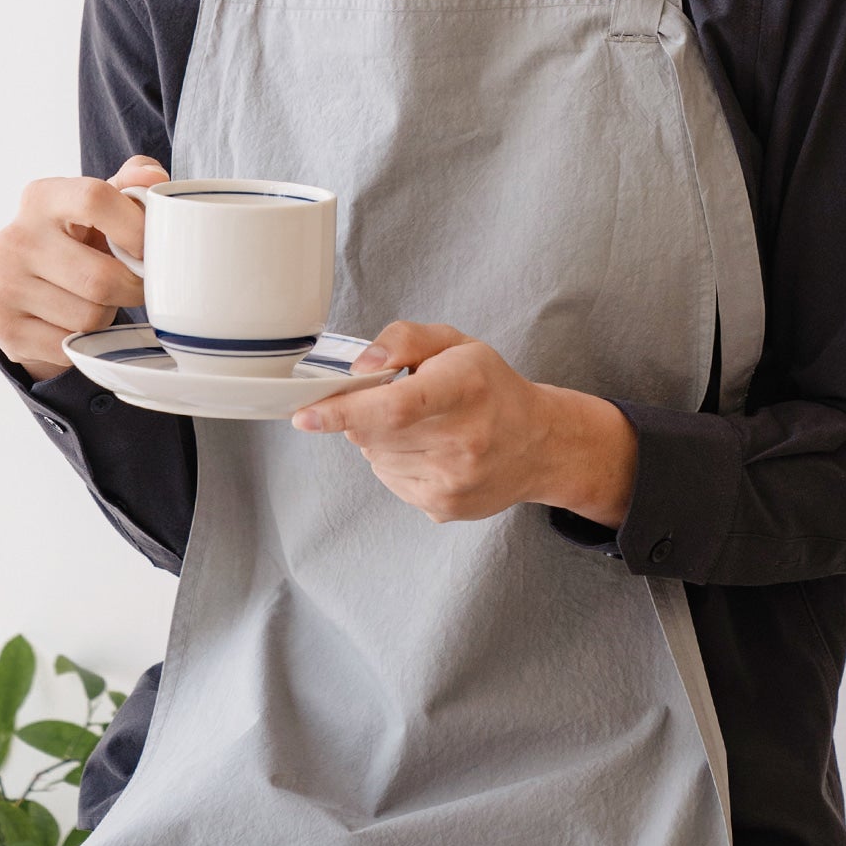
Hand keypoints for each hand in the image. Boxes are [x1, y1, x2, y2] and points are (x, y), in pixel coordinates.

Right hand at [0, 155, 167, 382]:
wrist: (26, 288)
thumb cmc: (77, 240)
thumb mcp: (101, 207)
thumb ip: (131, 185)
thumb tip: (153, 178)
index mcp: (42, 197)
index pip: (96, 199)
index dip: (136, 228)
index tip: (149, 249)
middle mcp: (15, 237)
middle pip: (100, 278)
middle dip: (131, 288)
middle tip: (135, 285)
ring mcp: (3, 283)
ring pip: (88, 317)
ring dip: (105, 315)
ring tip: (95, 300)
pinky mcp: (2, 326)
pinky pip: (68, 345)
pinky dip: (83, 341)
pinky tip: (72, 322)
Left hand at [291, 320, 638, 528]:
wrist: (541, 444)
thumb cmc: (491, 387)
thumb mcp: (455, 343)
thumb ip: (404, 339)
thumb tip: (360, 367)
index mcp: (465, 386)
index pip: (396, 405)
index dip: (344, 411)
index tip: (304, 416)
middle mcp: (463, 438)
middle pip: (375, 431)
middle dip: (366, 414)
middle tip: (397, 400)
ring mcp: (453, 479)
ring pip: (376, 456)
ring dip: (381, 438)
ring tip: (423, 426)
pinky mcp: (444, 506)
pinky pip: (389, 479)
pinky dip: (395, 461)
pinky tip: (429, 450)